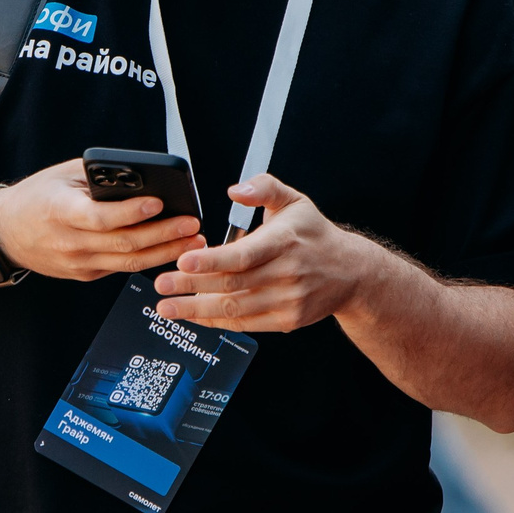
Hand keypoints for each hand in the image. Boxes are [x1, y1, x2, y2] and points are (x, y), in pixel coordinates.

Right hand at [0, 157, 204, 282]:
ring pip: (128, 263)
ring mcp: (78, 263)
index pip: (101, 217)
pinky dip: (149, 260)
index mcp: (61, 211)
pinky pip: (121, 268)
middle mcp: (71, 242)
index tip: (158, 203)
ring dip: (165, 252)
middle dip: (164, 235)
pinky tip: (172, 250)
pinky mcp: (85, 274)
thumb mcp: (62, 175)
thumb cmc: (36, 197)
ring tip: (193, 241)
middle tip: (192, 224)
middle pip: (124, 244)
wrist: (5, 232)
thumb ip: (98, 176)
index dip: (131, 213)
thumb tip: (140, 175)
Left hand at [150, 174, 371, 334]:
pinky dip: (216, 322)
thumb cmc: (315, 235)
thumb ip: (263, 187)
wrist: (351, 273)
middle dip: (191, 286)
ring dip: (196, 310)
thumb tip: (235, 190)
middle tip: (162, 284)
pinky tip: (194, 316)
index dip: (212, 260)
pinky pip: (244, 324)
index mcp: (286, 241)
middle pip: (233, 284)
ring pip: (235, 309)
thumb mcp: (295, 200)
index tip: (183, 261)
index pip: (245, 255)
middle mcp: (288, 273)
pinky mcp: (286, 320)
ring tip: (168, 306)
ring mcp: (288, 301)